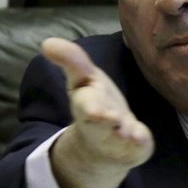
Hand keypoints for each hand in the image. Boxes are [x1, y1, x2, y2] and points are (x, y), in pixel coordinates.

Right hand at [42, 37, 153, 187]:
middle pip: (100, 122)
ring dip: (124, 132)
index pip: (84, 103)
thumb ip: (72, 61)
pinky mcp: (136, 146)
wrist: (105, 145)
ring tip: (127, 131)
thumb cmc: (96, 103)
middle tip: (109, 117)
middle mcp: (101, 123)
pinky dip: (139, 141)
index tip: (92, 109)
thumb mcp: (84, 80)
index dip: (88, 105)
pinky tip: (141, 137)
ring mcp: (118, 137)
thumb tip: (47, 42)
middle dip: (103, 119)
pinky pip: (138, 145)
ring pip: (120, 135)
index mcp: (87, 105)